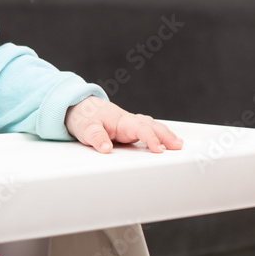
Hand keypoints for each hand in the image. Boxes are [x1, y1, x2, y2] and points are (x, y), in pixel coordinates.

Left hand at [65, 96, 182, 153]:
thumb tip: (106, 147)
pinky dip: (157, 134)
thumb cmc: (83, 116)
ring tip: (177, 144)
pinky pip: (146, 130)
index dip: (150, 138)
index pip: (140, 128)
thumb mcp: (85, 127)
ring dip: (165, 134)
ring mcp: (129, 125)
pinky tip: (165, 142)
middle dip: (165, 135)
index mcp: (120, 120)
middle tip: (178, 146)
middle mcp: (128, 121)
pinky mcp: (128, 130)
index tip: (158, 149)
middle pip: (151, 125)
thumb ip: (96, 137)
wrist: (76, 106)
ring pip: (151, 126)